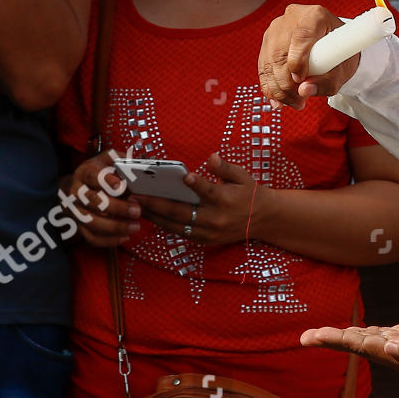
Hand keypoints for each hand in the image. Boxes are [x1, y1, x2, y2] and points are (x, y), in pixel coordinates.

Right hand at [61, 151, 140, 246]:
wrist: (75, 186)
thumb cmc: (98, 172)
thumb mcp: (108, 160)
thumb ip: (123, 161)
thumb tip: (142, 167)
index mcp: (85, 173)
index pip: (93, 176)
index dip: (106, 181)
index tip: (121, 186)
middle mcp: (76, 192)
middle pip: (94, 202)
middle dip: (118, 208)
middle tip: (137, 211)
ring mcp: (75, 210)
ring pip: (92, 222)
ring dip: (115, 227)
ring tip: (135, 226)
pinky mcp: (78, 226)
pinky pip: (91, 237)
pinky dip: (108, 240)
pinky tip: (125, 237)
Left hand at [136, 153, 259, 246]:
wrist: (262, 219)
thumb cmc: (249, 193)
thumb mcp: (243, 176)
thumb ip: (225, 168)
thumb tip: (212, 157)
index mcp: (226, 199)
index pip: (209, 191)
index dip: (198, 184)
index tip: (185, 177)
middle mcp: (215, 218)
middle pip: (182, 211)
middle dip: (157, 203)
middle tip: (137, 196)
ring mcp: (209, 232)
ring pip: (176, 225)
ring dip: (155, 216)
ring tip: (136, 206)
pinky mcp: (205, 239)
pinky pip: (180, 232)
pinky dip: (164, 224)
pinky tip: (150, 215)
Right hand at [258, 4, 357, 108]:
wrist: (333, 46)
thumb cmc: (341, 54)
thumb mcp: (343, 69)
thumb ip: (327, 82)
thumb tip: (304, 91)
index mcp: (315, 16)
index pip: (301, 36)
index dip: (298, 61)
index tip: (300, 81)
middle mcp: (293, 17)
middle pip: (280, 51)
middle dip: (286, 83)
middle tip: (298, 101)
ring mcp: (277, 28)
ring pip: (268, 61)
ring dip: (277, 88)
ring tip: (292, 102)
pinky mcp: (268, 40)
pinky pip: (263, 66)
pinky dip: (269, 86)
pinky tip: (278, 99)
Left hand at [299, 307, 398, 375]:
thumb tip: (389, 349)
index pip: (363, 348)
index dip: (338, 342)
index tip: (314, 338)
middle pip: (358, 347)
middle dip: (331, 341)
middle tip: (304, 337)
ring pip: (366, 341)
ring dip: (342, 338)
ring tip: (318, 335)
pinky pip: (379, 336)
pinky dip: (362, 333)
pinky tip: (351, 332)